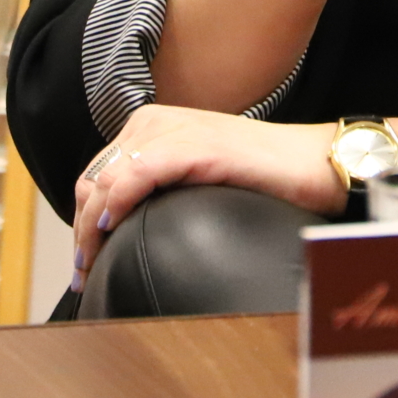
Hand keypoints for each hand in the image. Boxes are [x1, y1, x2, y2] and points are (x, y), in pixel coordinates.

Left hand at [69, 106, 341, 288]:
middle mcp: (158, 123)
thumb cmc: (264, 177)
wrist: (315, 163)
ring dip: (92, 225)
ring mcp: (177, 131)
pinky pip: (139, 173)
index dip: (83, 219)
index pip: (96, 174)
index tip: (85, 262)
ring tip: (94, 265)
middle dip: (82, 230)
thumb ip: (163, 185)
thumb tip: (125, 227)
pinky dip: (118, 202)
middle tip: (84, 274)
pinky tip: (114, 228)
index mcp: (155, 126)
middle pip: (93, 179)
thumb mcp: (198, 175)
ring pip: (107, 178)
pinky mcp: (198, 146)